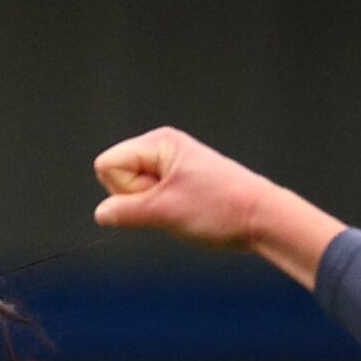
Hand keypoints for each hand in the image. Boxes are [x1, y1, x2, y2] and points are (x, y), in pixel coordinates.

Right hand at [91, 126, 343, 286]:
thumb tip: (100, 214)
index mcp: (159, 142)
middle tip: (173, 204)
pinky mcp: (178, 181)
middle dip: (137, 199)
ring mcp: (170, 164)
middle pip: (117, 177)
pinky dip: (160, 210)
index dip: (125, 190)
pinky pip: (149, 198)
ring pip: (133, 192)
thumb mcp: (164, 212)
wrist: (261, 217)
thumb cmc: (217, 209)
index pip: (107, 166)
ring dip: (150, 208)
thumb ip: (125, 212)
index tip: (159, 196)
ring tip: (183, 209)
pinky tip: (186, 212)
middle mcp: (162, 147)